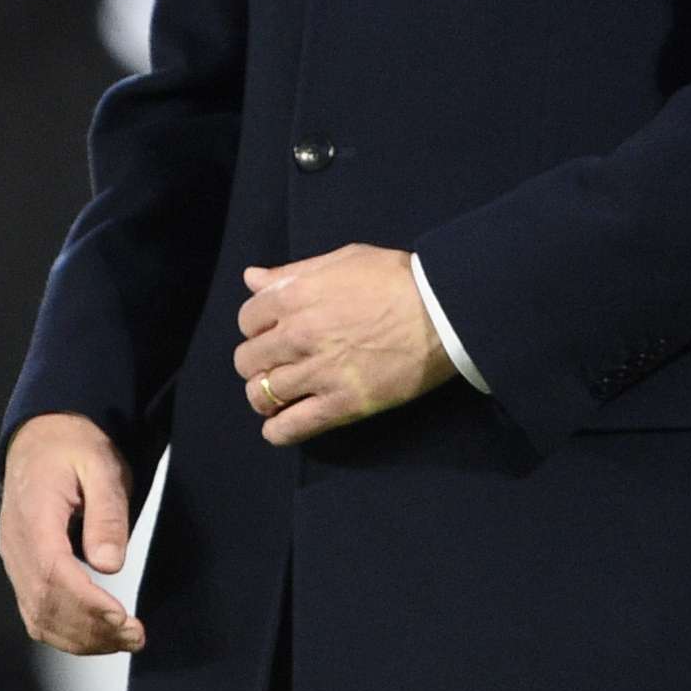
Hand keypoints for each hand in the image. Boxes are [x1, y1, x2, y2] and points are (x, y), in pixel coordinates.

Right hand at [0, 414, 146, 655]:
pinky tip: (100, 634)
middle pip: (43, 604)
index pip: (52, 571)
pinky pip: (37, 613)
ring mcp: (15, 560)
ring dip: (81, 639)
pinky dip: (67, 633)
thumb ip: (106, 513)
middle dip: (90, 629)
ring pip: (38, 617)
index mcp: (34, 515)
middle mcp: (16, 544)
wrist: (43, 440)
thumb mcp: (101, 465)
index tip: (120, 617)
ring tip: (125, 640)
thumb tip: (108, 564)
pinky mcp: (23, 570)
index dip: (85, 602)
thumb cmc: (74, 449)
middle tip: (134, 636)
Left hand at [234, 243, 456, 445]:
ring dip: (263, 396)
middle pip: (248, 360)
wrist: (443, 311)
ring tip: (280, 395)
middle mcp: (298, 334)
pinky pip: (291, 427)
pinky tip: (279, 426)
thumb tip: (252, 277)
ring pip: (262, 394)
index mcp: (296, 295)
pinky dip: (277, 431)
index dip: (257, 327)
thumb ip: (293, 272)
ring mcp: (318, 372)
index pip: (247, 319)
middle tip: (277, 364)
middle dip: (257, 362)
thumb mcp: (343, 259)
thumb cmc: (397, 279)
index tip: (272, 333)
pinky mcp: (341, 404)